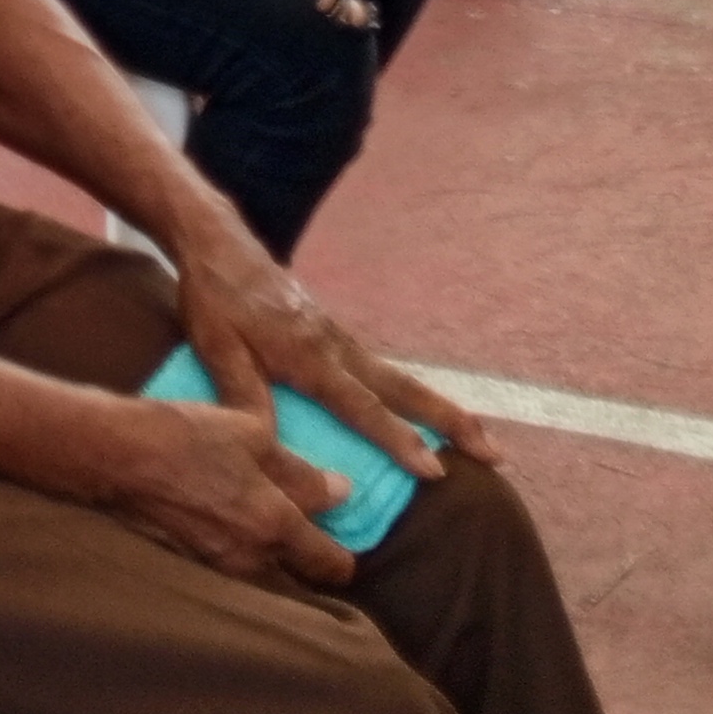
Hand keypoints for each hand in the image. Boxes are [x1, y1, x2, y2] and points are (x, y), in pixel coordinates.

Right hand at [80, 387, 353, 589]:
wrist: (114, 455)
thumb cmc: (185, 436)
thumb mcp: (253, 435)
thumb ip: (302, 472)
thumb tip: (341, 492)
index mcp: (274, 525)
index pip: (330, 565)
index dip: (345, 555)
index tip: (345, 537)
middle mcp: (251, 558)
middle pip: (298, 580)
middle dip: (309, 561)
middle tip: (311, 531)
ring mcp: (218, 566)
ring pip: (264, 574)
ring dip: (273, 557)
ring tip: (268, 523)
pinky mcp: (190, 562)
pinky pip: (233, 567)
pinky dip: (241, 552)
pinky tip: (230, 521)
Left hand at [174, 230, 487, 479]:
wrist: (218, 242)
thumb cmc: (215, 297)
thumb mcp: (217, 349)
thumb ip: (244, 397)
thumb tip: (272, 448)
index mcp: (310, 356)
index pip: (363, 406)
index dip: (399, 440)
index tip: (436, 471)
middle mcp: (337, 346)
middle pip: (404, 388)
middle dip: (452, 421)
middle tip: (496, 452)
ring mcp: (339, 337)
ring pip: (398, 378)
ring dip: (438, 409)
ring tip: (475, 437)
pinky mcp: (332, 332)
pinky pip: (381, 370)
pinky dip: (407, 394)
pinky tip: (415, 410)